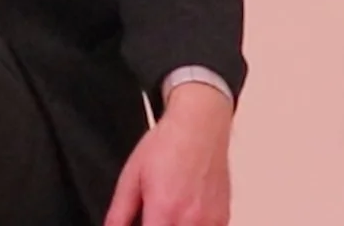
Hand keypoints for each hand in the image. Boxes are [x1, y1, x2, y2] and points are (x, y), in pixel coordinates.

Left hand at [102, 85, 232, 225]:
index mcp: (164, 211)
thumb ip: (119, 212)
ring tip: (165, 213)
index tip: (139, 223)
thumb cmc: (166, 147)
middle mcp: (191, 220)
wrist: (198, 128)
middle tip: (149, 216)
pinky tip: (183, 214)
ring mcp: (211, 221)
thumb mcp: (131, 177)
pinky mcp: (223, 218)